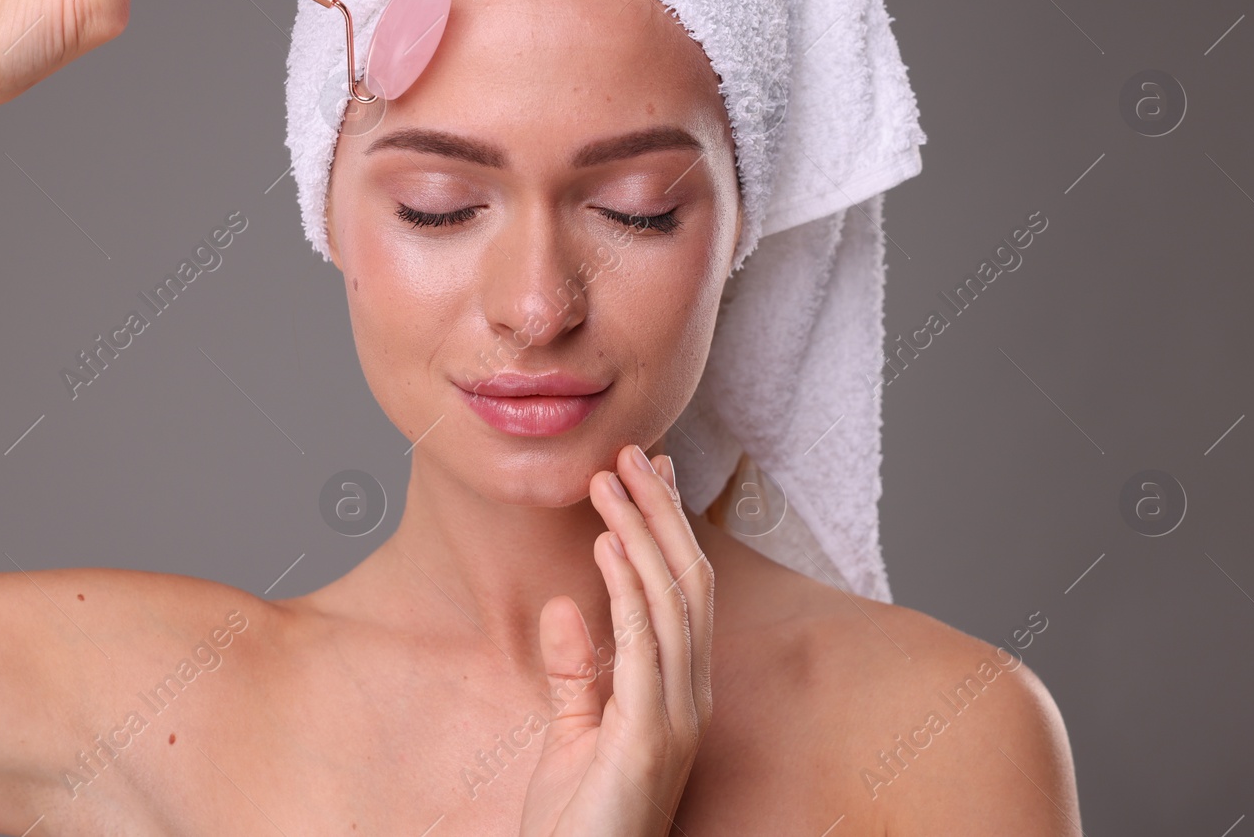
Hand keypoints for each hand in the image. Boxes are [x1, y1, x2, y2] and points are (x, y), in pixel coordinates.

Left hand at [520, 445, 714, 836]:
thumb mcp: (572, 736)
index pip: (683, 592)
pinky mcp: (649, 736)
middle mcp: (690, 697)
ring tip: (613, 480)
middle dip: (661, 514)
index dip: (669, 529)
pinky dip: (628, 589)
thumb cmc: (577, 825)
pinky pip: (643, 646)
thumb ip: (575, 673)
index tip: (649, 474)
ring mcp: (677, 716)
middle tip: (634, 454)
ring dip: (642, 534)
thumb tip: (563, 606)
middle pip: (688, 583)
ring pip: (673, 601)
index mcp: (678, 694)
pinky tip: (607, 547)